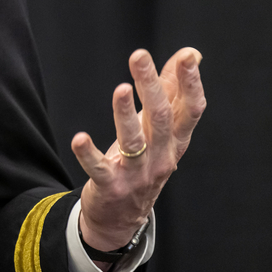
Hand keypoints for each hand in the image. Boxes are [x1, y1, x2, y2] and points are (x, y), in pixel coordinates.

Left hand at [72, 47, 205, 251]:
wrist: (122, 217)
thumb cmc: (144, 162)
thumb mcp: (160, 130)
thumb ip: (173, 91)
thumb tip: (192, 54)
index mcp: (175, 141)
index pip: (190, 110)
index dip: (191, 84)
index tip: (189, 57)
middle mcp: (161, 157)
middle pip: (160, 118)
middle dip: (151, 85)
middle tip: (139, 55)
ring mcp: (137, 173)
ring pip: (134, 141)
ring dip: (126, 114)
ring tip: (121, 89)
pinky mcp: (111, 186)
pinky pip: (100, 169)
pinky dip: (89, 154)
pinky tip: (79, 138)